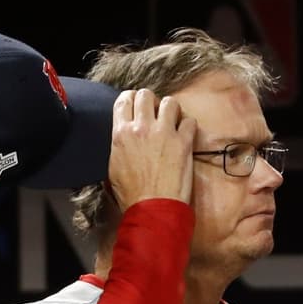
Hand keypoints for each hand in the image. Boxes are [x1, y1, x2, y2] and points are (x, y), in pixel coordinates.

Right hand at [107, 88, 195, 209]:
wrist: (152, 208)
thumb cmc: (132, 194)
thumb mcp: (112, 167)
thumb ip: (118, 145)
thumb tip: (122, 138)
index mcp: (121, 133)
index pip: (124, 100)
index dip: (132, 99)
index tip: (137, 105)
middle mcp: (141, 128)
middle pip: (146, 95)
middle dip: (152, 101)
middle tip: (156, 113)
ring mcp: (163, 133)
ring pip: (170, 102)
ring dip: (172, 109)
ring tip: (173, 121)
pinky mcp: (183, 143)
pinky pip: (189, 121)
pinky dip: (189, 125)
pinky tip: (186, 135)